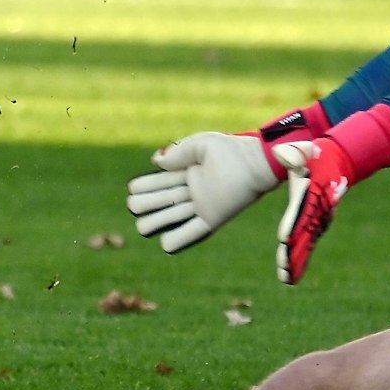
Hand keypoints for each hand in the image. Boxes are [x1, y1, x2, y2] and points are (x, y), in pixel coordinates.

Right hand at [126, 132, 281, 253]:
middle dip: (148, 203)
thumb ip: (179, 153)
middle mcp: (196, 190)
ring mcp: (204, 205)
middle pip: (166, 199)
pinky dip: (180, 238)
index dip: (148, 185)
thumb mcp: (201, 145)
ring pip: (175, 216)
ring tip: (141, 227)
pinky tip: (164, 244)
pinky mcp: (214, 218)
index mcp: (192, 171)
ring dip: (158, 221)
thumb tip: (156, 161)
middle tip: (132, 205)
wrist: (257, 163)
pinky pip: (194, 232)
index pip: (164, 181)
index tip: (132, 189)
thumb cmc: (232, 150)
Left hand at [273, 138, 354, 284]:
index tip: (284, 238)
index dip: (292, 223)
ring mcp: (317, 220)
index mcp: (311, 194)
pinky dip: (300, 261)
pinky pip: (307, 247)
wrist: (332, 163)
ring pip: (306, 245)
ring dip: (297, 261)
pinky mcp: (314, 227)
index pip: (300, 211)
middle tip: (284, 270)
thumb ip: (292, 153)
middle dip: (295, 251)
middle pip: (304, 234)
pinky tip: (289, 277)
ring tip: (286, 279)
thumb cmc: (311, 156)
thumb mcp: (302, 150)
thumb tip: (285, 157)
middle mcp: (316, 211)